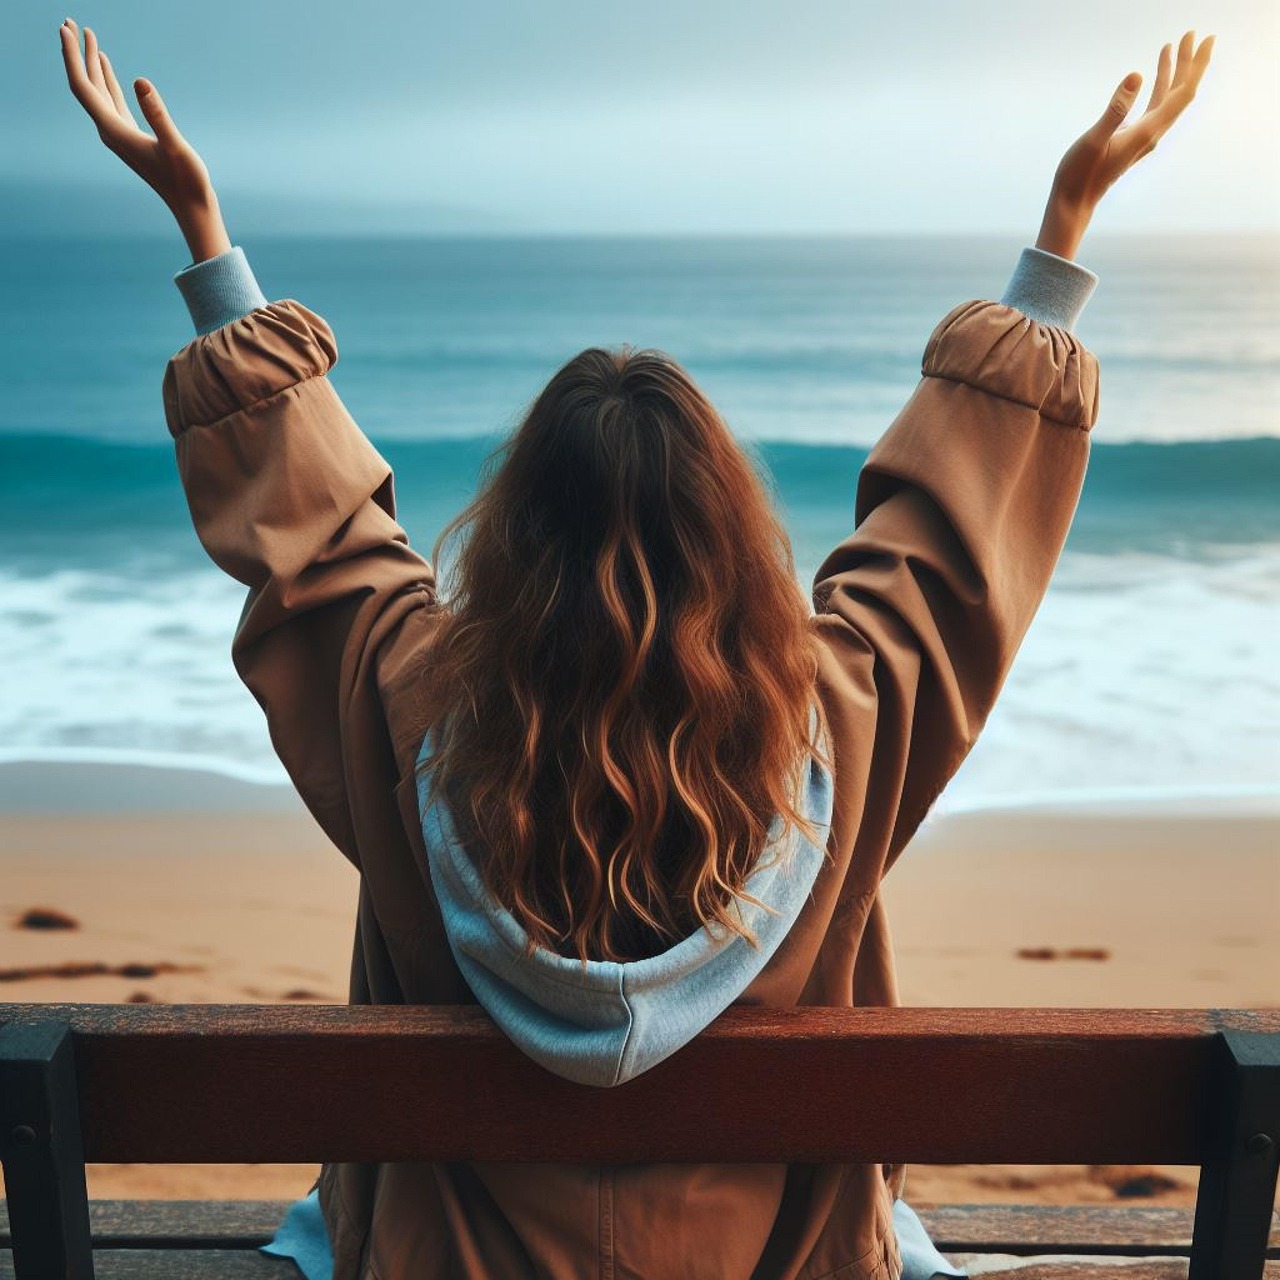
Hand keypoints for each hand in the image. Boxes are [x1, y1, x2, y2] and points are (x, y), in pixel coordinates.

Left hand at [59, 17, 229, 261]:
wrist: (192, 208)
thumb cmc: (187, 181)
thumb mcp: (175, 146)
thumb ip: (158, 114)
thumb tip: (140, 81)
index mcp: (114, 131)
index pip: (83, 87)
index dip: (72, 56)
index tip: (67, 28)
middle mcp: (111, 132)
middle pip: (86, 86)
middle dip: (77, 54)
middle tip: (70, 22)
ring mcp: (120, 135)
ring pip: (99, 93)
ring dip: (92, 65)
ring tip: (89, 39)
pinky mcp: (132, 138)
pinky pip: (112, 103)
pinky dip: (107, 82)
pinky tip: (107, 69)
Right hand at [1035, 31, 1214, 259]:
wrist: (1073, 202)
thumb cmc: (1080, 174)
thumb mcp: (1095, 139)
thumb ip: (1115, 108)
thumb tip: (1135, 75)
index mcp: (1148, 131)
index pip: (1183, 92)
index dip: (1196, 64)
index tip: (1204, 39)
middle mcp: (1151, 133)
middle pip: (1179, 92)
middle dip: (1189, 62)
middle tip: (1192, 34)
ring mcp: (1142, 136)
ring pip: (1166, 98)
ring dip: (1172, 72)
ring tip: (1172, 47)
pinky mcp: (1131, 138)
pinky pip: (1153, 107)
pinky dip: (1156, 88)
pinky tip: (1151, 79)